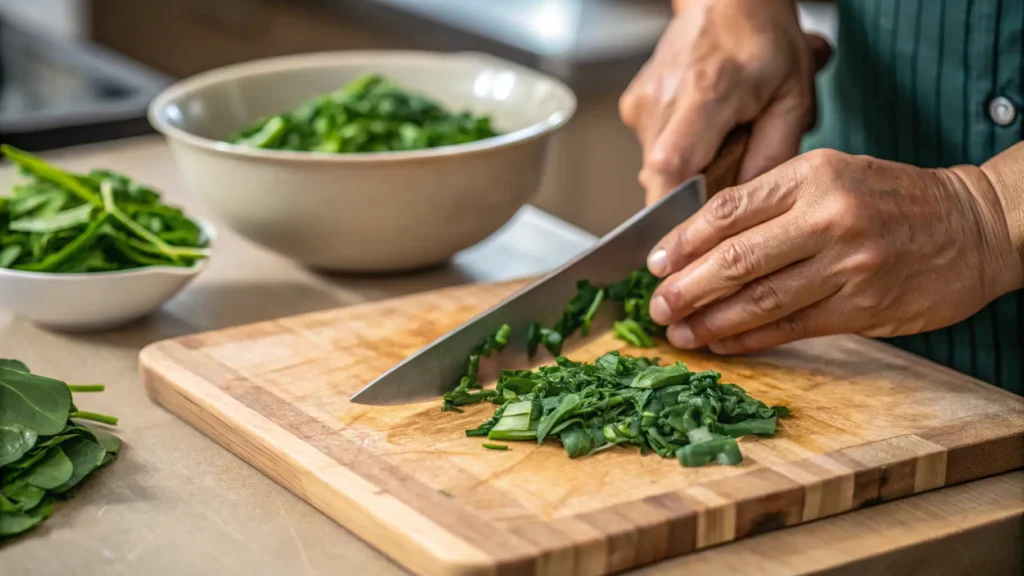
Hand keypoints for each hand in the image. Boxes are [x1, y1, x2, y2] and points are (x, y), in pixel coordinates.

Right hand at [619, 0, 830, 204]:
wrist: (727, 1)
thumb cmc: (764, 43)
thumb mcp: (793, 98)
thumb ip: (775, 153)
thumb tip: (748, 203)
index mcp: (706, 93)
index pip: (671, 165)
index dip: (674, 207)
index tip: (687, 232)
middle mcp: (664, 98)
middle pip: (662, 177)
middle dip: (692, 193)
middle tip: (725, 172)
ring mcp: (643, 103)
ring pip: (657, 168)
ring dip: (687, 170)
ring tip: (717, 141)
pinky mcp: (634, 107)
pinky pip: (653, 150)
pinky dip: (678, 152)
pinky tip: (701, 129)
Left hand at [645, 149, 1023, 353]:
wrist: (974, 225)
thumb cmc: (889, 199)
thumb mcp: (832, 174)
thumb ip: (772, 202)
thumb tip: (699, 241)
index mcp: (812, 175)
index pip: (728, 210)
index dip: (683, 241)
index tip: (654, 263)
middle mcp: (827, 217)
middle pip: (735, 259)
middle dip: (686, 288)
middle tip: (657, 307)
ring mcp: (847, 264)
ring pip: (760, 299)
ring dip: (711, 321)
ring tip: (680, 332)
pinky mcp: (863, 306)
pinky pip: (790, 326)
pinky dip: (749, 338)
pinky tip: (722, 343)